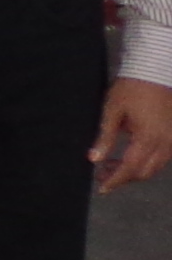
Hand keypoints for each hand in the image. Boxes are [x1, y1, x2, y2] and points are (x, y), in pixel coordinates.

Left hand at [91, 76, 171, 192]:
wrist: (154, 71)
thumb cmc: (131, 88)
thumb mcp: (112, 111)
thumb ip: (105, 138)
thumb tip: (94, 159)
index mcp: (148, 138)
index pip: (130, 168)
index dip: (115, 180)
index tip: (102, 188)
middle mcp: (165, 142)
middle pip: (145, 172)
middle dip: (123, 177)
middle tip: (102, 174)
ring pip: (155, 166)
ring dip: (134, 170)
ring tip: (111, 164)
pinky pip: (163, 157)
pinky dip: (146, 161)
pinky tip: (129, 155)